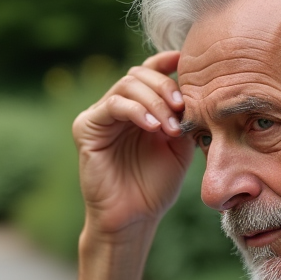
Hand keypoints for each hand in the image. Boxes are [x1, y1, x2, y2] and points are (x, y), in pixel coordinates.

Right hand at [72, 51, 191, 238]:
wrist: (134, 218)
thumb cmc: (155, 186)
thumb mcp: (178, 146)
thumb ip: (183, 117)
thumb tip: (193, 91)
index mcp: (139, 108)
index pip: (149, 72)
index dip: (165, 61)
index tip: (186, 61)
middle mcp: (117, 107)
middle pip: (138, 74)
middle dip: (164, 87)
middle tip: (181, 108)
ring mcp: (100, 116)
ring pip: (126, 85)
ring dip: (153, 101)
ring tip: (169, 126)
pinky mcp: (87, 128)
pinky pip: (112, 105)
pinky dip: (136, 111)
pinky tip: (153, 127)